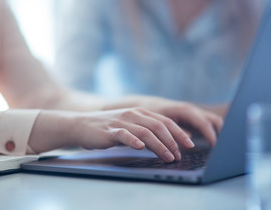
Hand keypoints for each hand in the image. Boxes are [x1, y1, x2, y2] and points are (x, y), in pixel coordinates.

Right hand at [103, 96, 223, 145]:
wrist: (81, 125)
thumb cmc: (107, 129)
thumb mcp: (129, 126)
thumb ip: (146, 131)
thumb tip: (166, 143)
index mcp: (140, 112)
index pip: (164, 121)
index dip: (178, 132)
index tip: (189, 144)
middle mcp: (133, 114)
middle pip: (158, 126)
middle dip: (173, 141)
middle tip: (180, 154)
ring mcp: (122, 121)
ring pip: (145, 132)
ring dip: (159, 145)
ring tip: (169, 157)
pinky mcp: (110, 131)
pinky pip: (124, 134)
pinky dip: (134, 140)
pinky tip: (141, 148)